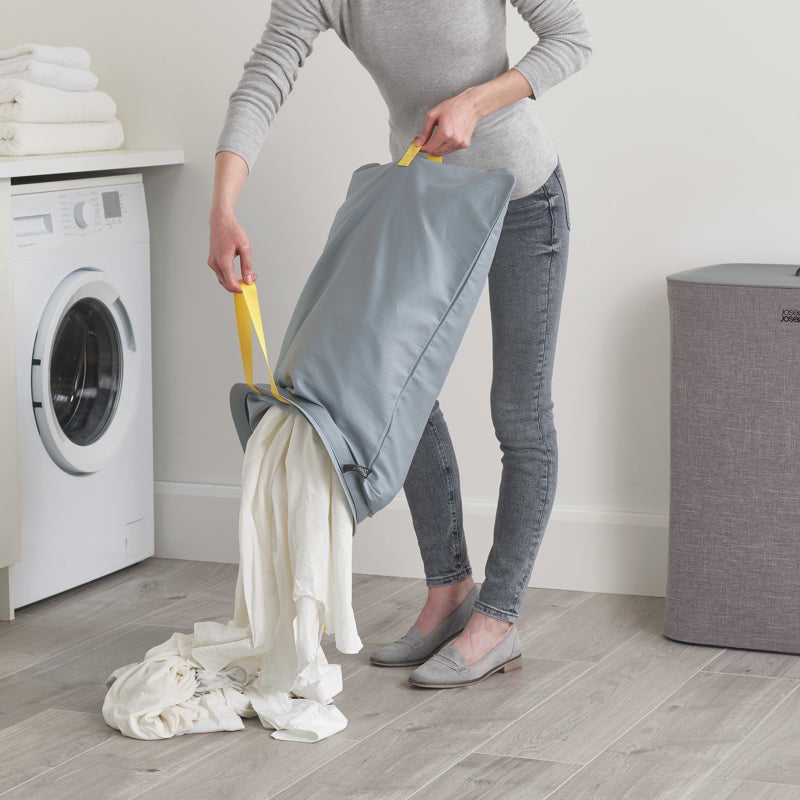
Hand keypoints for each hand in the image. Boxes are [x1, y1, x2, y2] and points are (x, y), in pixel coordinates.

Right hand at [207, 210, 255, 293]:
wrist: (220, 221)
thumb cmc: (232, 231)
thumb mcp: (245, 247)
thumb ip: (247, 265)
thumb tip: (249, 279)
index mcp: (223, 261)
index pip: (231, 283)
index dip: (241, 289)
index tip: (249, 286)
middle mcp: (215, 263)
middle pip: (226, 284)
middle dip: (239, 286)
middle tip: (251, 279)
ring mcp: (212, 262)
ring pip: (222, 280)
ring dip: (233, 282)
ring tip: (246, 276)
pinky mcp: (212, 261)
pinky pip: (220, 274)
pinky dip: (229, 277)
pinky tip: (238, 274)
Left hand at [414, 70, 534, 157]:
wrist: (471, 105)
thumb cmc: (453, 107)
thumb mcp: (433, 115)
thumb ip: (425, 131)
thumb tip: (418, 143)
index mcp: (445, 133)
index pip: (429, 148)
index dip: (421, 147)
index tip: (416, 144)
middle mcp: (453, 141)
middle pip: (434, 152)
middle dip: (427, 147)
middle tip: (423, 139)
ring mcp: (459, 144)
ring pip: (442, 152)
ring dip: (436, 146)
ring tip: (437, 135)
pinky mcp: (464, 145)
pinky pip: (450, 149)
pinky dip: (444, 145)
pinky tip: (447, 135)